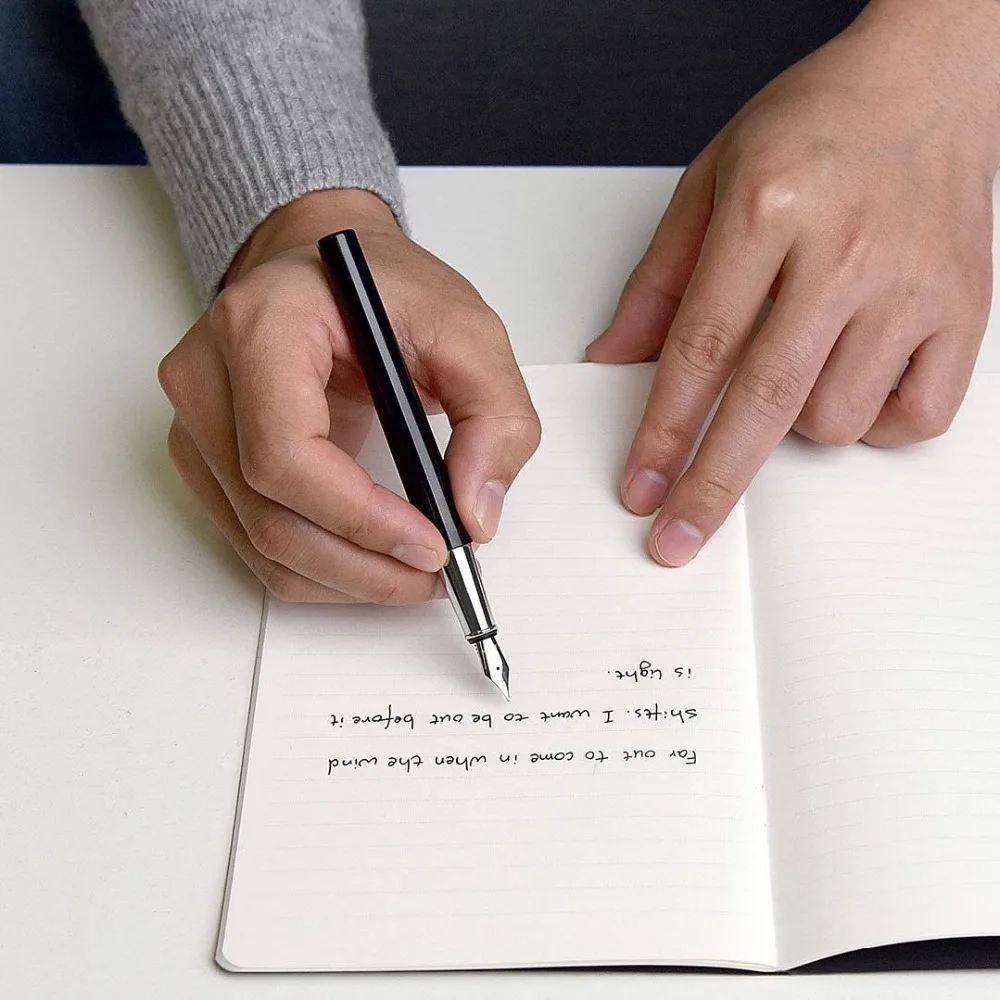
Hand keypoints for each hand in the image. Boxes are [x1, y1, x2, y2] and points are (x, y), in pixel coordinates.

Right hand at [159, 189, 538, 601]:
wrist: (328, 269)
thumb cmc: (386, 288)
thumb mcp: (469, 331)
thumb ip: (495, 416)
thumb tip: (476, 514)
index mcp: (262, 326)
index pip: (285, 453)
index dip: (360, 517)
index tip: (430, 542)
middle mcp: (207, 376)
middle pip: (269, 514)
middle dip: (363, 565)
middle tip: (434, 574)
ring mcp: (197, 422)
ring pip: (260, 543)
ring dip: (344, 579)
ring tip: (412, 573)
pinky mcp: (206, 457)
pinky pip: (254, 542)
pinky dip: (319, 569)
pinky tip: (371, 561)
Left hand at [588, 0, 999, 565]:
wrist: (927, 82)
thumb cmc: (814, 125)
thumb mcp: (710, 180)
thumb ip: (658, 279)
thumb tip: (614, 361)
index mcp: (769, 209)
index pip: (699, 350)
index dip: (663, 433)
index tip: (640, 491)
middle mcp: (844, 251)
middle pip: (765, 402)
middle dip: (712, 486)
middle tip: (676, 540)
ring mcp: (910, 285)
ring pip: (836, 419)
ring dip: (796, 424)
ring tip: (795, 363)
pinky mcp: (963, 311)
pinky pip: (913, 417)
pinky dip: (874, 424)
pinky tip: (853, 380)